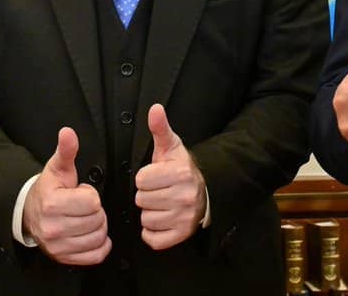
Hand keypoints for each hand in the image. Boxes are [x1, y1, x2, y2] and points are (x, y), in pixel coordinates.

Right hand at [22, 127, 111, 264]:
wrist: (29, 213)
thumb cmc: (49, 189)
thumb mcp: (57, 167)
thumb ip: (66, 150)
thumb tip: (68, 132)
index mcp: (53, 204)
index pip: (93, 202)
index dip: (91, 195)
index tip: (80, 193)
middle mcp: (53, 228)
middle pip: (98, 220)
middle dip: (96, 211)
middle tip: (84, 207)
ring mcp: (58, 246)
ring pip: (99, 237)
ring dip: (98, 227)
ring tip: (85, 218)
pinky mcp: (64, 259)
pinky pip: (96, 256)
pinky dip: (100, 245)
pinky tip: (91, 234)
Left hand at [134, 104, 206, 249]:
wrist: (205, 191)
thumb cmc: (182, 169)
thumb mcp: (172, 147)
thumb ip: (160, 128)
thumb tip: (155, 109)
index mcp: (180, 173)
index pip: (141, 180)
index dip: (145, 178)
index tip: (157, 176)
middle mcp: (184, 197)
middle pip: (141, 200)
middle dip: (147, 195)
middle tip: (160, 190)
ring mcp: (184, 218)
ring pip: (146, 219)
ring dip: (150, 213)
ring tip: (163, 204)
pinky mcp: (181, 235)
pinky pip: (152, 239)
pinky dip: (153, 232)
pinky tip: (162, 219)